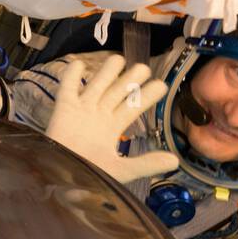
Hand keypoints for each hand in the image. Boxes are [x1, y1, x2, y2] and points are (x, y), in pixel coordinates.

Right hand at [45, 54, 178, 182]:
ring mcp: (81, 110)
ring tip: (119, 58)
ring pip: (96, 85)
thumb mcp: (122, 171)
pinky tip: (78, 63)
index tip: (161, 85)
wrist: (62, 180)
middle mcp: (99, 116)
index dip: (147, 96)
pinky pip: (67, 88)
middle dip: (130, 79)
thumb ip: (146, 163)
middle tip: (143, 67)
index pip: (133, 107)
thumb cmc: (89, 176)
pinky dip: (71, 76)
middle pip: (117, 92)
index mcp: (113, 129)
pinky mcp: (63, 109)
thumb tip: (175, 160)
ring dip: (107, 72)